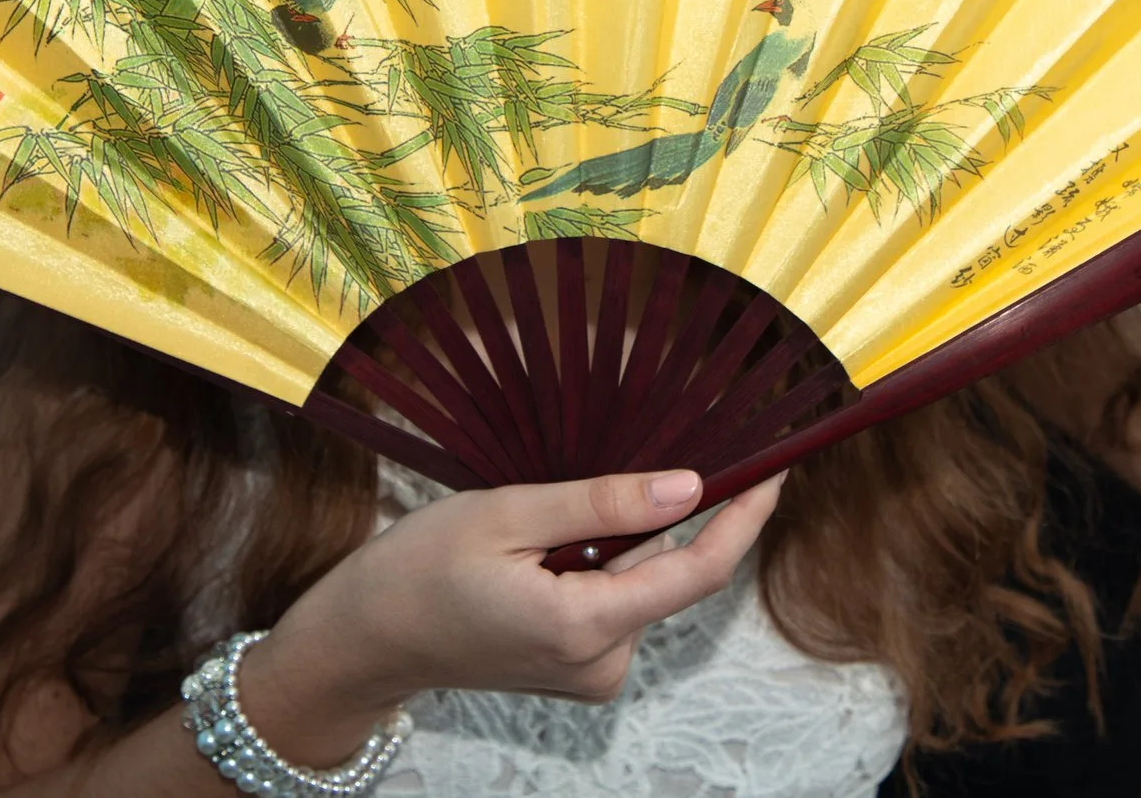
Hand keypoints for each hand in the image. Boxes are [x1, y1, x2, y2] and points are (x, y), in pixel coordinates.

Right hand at [236, 468, 785, 764]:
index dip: (745, 518)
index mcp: (586, 627)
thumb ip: (600, 505)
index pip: (699, 570)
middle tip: (599, 471)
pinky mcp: (577, 669)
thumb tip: (689, 486)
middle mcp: (601, 663)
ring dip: (612, 541)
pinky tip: (539, 551)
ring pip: (637, 583)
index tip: (776, 467)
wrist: (364, 640)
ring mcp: (589, 672)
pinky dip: (594, 565)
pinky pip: (612, 601)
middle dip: (649, 517)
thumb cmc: (418, 572)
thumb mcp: (505, 515)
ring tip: (536, 525)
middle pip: (665, 571)